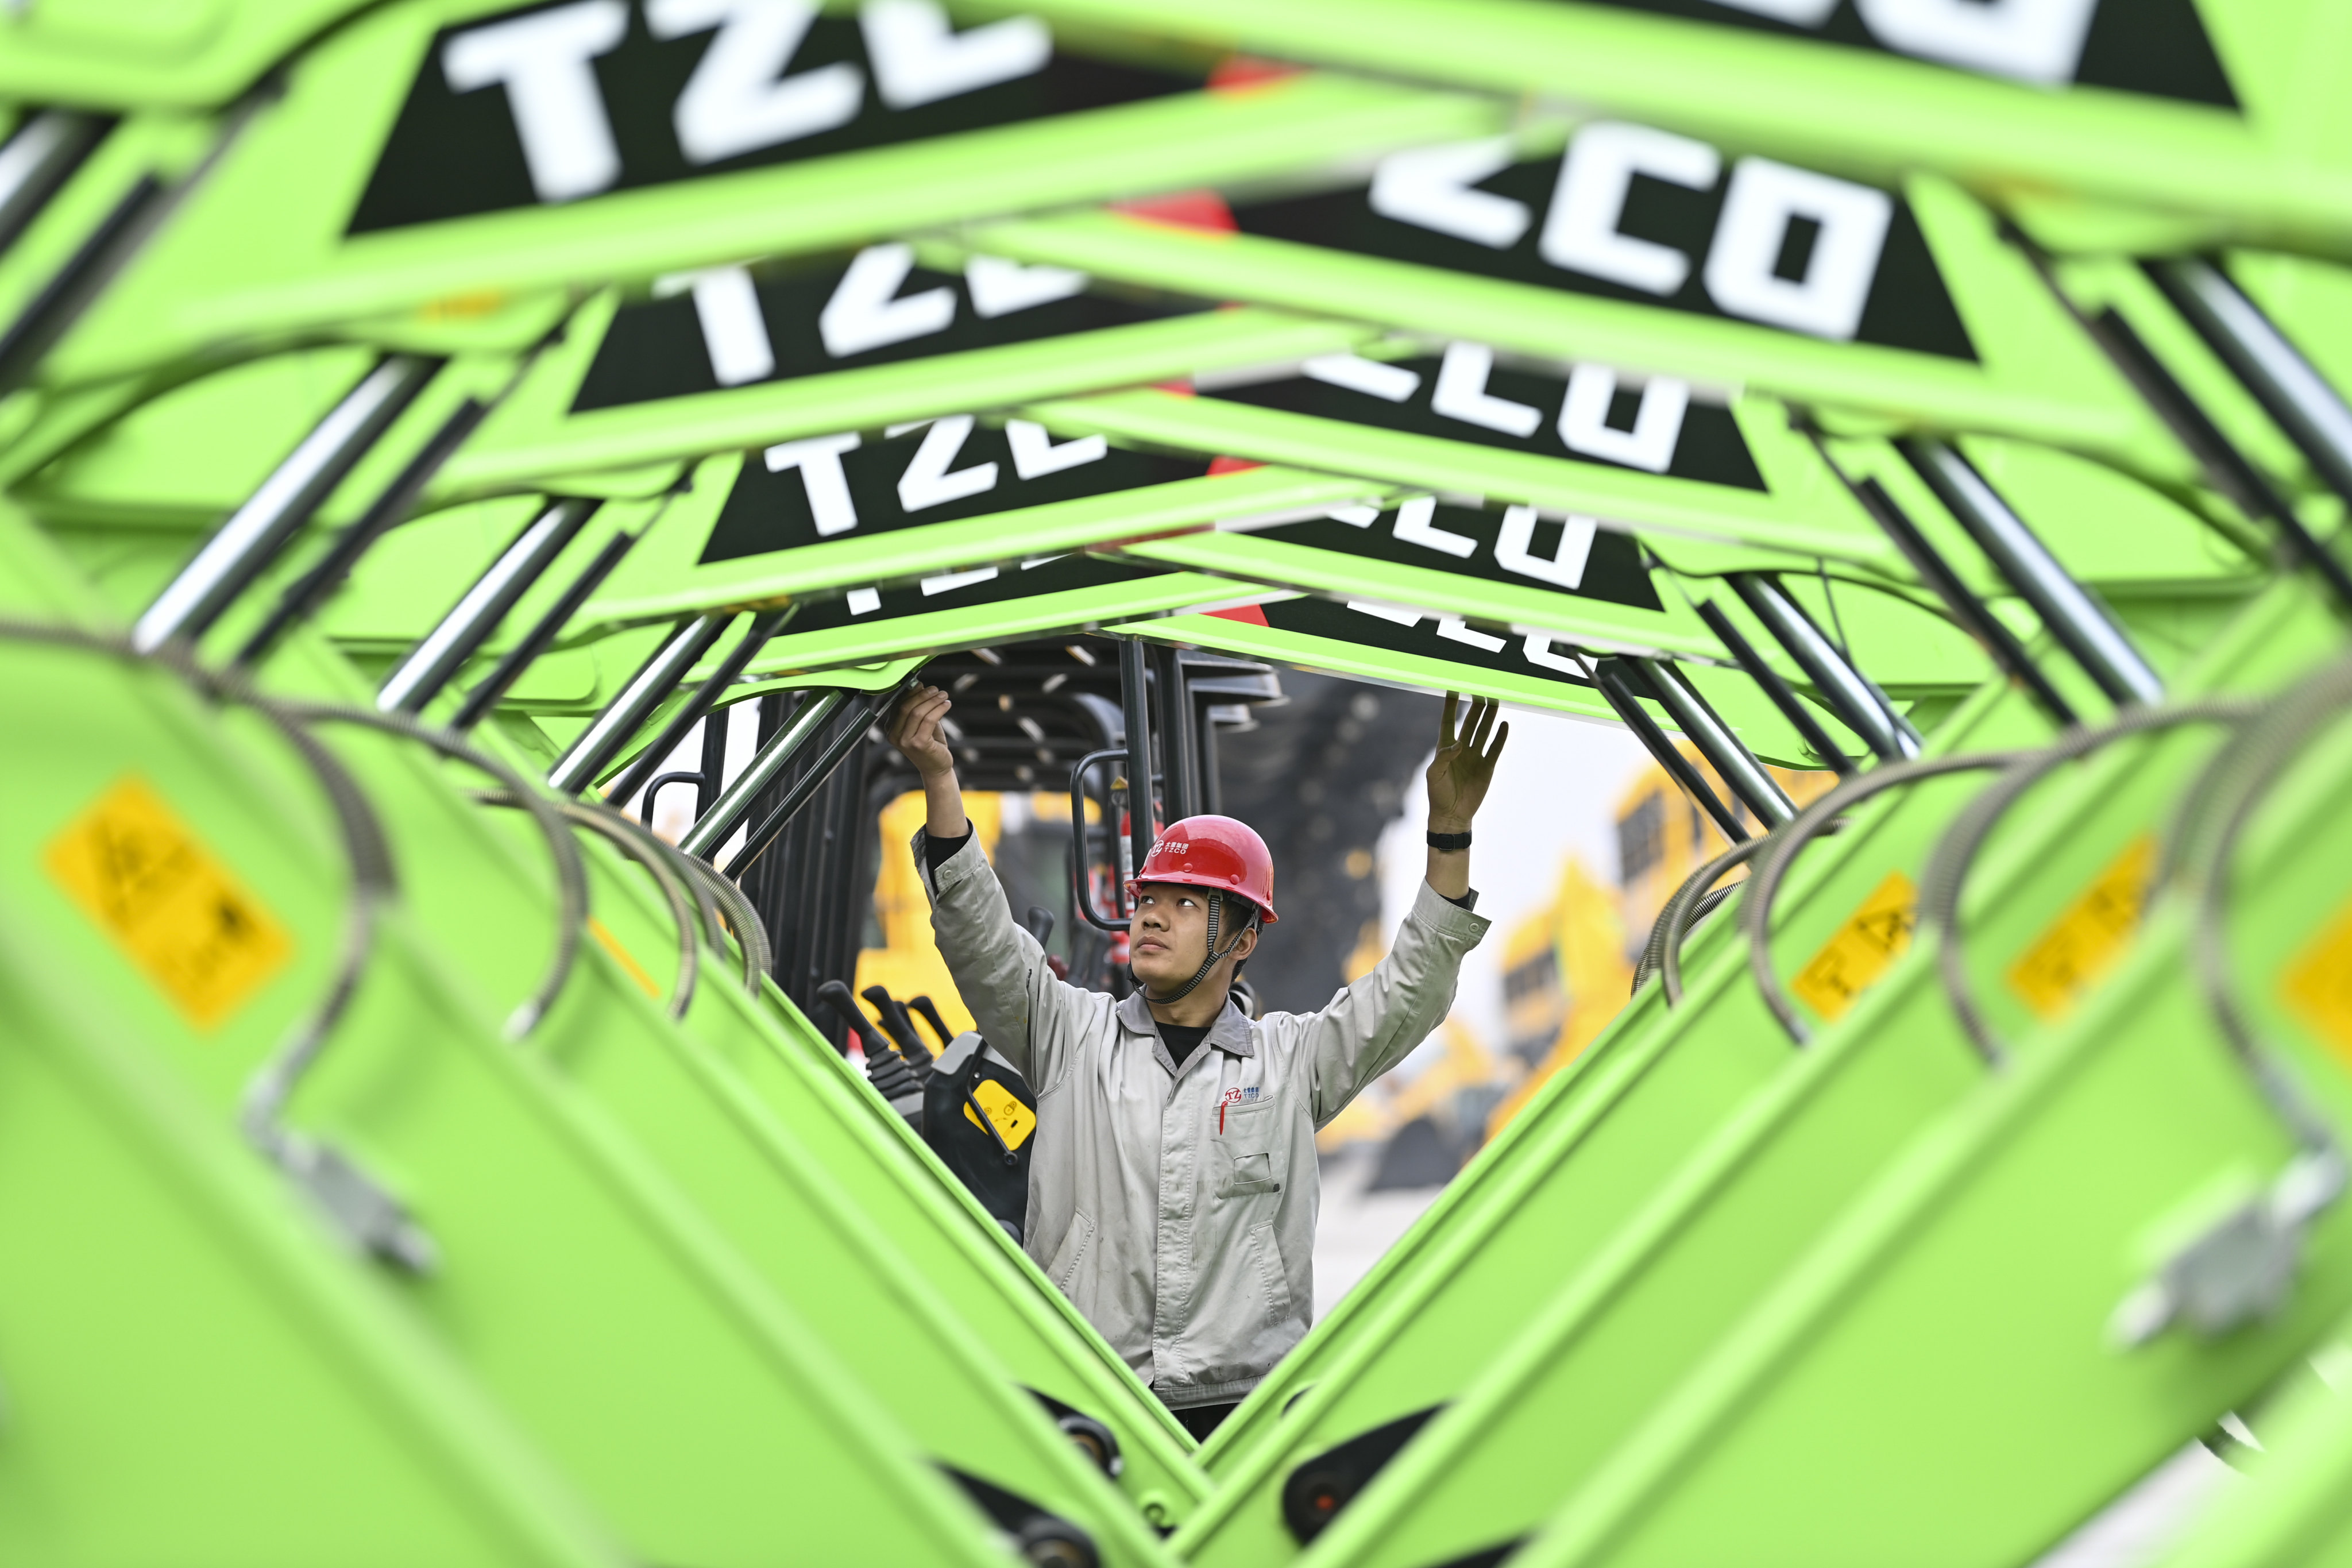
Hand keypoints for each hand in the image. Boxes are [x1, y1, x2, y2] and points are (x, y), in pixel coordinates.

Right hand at [887, 684, 956, 780]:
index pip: (898, 705)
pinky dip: (939, 709)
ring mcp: (905, 741)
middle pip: (906, 707)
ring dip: (933, 700)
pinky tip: (947, 704)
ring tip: (943, 695)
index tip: (922, 685)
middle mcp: (894, 736)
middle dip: (922, 695)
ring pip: (918, 712)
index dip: (911, 692)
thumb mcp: (921, 724)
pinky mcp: (919, 744)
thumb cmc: (929, 744)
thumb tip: (919, 686)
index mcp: (891, 729)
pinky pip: (929, 720)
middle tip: (936, 690)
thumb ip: (918, 707)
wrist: (936, 768)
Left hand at [1426, 693, 1506, 832]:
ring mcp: (1475, 756)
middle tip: (1481, 688)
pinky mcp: (1487, 767)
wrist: (1452, 815)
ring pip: (1484, 731)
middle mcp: (1461, 748)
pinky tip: (1505, 724)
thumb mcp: (1434, 775)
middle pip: (1470, 722)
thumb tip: (1459, 744)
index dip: (1451, 705)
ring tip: (1495, 700)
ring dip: (1489, 716)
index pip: (1448, 720)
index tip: (1454, 687)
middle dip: (1475, 706)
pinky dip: (1500, 737)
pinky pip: (1495, 749)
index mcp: (1445, 747)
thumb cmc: (1438, 794)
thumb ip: (1444, 757)